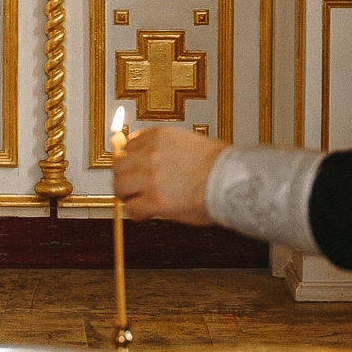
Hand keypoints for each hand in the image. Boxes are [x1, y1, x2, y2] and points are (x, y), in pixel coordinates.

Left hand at [112, 125, 226, 225]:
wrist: (232, 181)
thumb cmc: (220, 165)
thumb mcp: (190, 142)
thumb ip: (166, 148)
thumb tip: (152, 158)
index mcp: (159, 136)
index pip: (129, 145)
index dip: (131, 159)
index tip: (134, 168)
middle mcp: (150, 154)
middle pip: (118, 165)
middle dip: (124, 177)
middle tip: (131, 187)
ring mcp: (150, 177)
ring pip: (120, 186)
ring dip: (127, 195)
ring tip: (137, 201)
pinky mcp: (154, 201)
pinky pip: (131, 208)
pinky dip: (136, 214)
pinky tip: (146, 214)